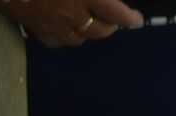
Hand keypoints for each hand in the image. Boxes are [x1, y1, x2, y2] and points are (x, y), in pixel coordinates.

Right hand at [4, 0, 141, 46]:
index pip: (117, 14)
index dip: (130, 18)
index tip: (136, 19)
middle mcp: (72, 15)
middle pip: (102, 31)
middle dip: (110, 25)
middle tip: (110, 17)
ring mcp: (55, 26)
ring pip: (82, 39)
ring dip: (88, 30)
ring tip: (86, 18)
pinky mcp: (39, 32)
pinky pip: (60, 42)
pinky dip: (67, 35)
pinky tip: (64, 24)